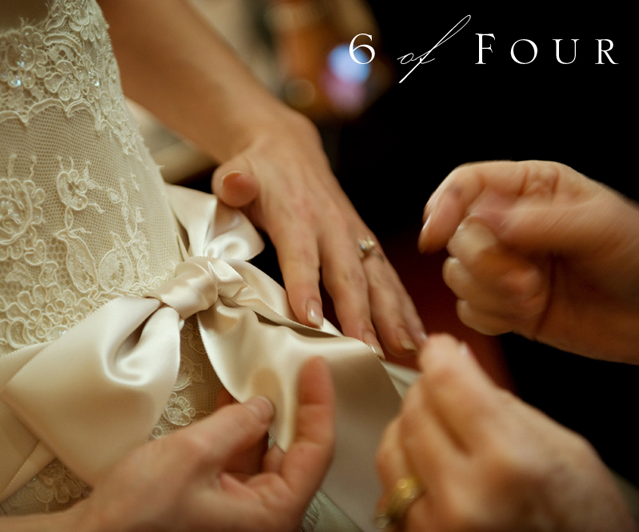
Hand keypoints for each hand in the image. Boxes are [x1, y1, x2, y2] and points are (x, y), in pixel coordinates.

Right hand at [66, 356, 334, 531]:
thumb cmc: (140, 516)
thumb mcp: (194, 455)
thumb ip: (236, 425)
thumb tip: (264, 405)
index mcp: (271, 515)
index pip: (315, 453)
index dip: (319, 406)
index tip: (316, 369)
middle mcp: (263, 516)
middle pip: (295, 452)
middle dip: (292, 407)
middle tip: (292, 368)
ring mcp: (241, 509)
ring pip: (267, 452)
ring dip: (262, 414)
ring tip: (261, 375)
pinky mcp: (219, 500)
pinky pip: (240, 458)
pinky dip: (238, 428)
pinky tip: (233, 399)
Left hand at [211, 112, 424, 356]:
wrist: (289, 150)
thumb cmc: (259, 171)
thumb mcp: (237, 171)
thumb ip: (234, 184)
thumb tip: (235, 184)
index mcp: (297, 214)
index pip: (301, 253)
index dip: (305, 285)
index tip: (310, 319)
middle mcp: (333, 226)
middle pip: (349, 274)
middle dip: (360, 314)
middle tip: (367, 350)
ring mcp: (355, 237)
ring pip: (378, 280)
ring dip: (393, 316)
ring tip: (405, 351)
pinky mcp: (367, 246)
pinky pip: (389, 280)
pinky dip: (405, 309)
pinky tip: (414, 339)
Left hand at [375, 334, 635, 531]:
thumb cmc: (585, 520)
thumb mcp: (565, 449)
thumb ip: (502, 402)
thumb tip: (457, 360)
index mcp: (510, 462)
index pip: (446, 381)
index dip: (439, 354)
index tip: (440, 348)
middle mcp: (466, 496)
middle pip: (414, 409)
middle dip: (429, 389)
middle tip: (450, 390)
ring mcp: (436, 524)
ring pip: (392, 444)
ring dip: (412, 426)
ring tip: (445, 430)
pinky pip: (392, 484)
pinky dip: (408, 464)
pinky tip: (436, 464)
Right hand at [419, 160, 638, 362]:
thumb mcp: (599, 227)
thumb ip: (539, 220)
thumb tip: (485, 220)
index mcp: (530, 188)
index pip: (467, 185)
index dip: (444, 206)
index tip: (435, 234)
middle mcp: (508, 224)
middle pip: (457, 236)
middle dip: (485, 264)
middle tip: (526, 279)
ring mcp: (502, 265)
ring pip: (456, 275)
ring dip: (492, 294)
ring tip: (535, 296)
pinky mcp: (501, 303)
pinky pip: (467, 310)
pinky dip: (493, 317)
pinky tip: (527, 313)